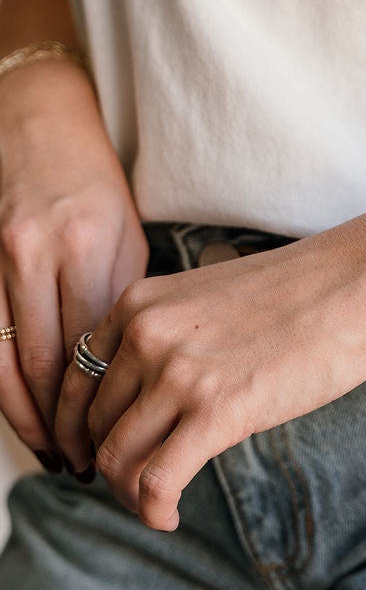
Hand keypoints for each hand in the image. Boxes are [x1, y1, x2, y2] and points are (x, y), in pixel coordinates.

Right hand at [0, 59, 148, 469]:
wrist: (37, 125)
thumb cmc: (94, 186)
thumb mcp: (126, 238)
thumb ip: (121, 303)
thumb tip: (128, 376)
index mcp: (86, 247)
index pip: (89, 350)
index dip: (98, 407)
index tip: (115, 442)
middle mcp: (33, 255)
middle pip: (42, 365)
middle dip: (61, 425)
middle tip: (82, 464)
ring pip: (1, 361)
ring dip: (24, 416)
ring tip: (51, 451)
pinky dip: (1, 384)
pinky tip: (21, 411)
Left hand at [52, 205, 365, 529]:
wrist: (364, 282)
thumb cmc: (305, 292)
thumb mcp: (212, 298)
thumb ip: (172, 334)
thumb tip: (157, 393)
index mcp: (139, 304)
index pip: (75, 380)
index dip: (77, 429)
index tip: (95, 454)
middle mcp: (145, 335)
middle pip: (95, 424)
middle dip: (109, 464)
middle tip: (136, 486)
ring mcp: (178, 373)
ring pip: (118, 458)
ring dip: (129, 495)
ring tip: (155, 505)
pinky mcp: (218, 411)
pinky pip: (157, 481)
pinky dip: (154, 510)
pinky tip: (170, 517)